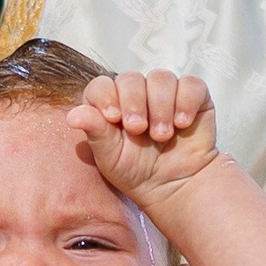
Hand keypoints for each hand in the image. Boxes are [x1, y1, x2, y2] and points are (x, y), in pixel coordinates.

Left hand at [69, 69, 218, 204]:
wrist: (174, 186)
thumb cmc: (137, 172)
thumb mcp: (111, 157)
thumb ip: (95, 132)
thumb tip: (72, 115)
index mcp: (111, 104)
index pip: (102, 85)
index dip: (106, 96)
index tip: (113, 118)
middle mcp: (137, 93)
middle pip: (131, 78)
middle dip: (134, 103)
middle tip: (139, 130)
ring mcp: (165, 92)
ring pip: (161, 78)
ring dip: (160, 107)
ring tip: (162, 136)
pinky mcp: (193, 96)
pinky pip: (191, 84)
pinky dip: (186, 102)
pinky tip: (182, 124)